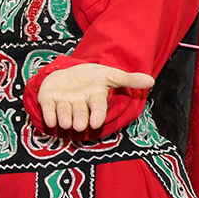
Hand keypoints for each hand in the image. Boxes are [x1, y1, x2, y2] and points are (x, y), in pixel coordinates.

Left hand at [35, 61, 153, 131]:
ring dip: (64, 118)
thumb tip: (151, 80)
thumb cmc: (92, 76)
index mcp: (95, 97)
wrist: (69, 71)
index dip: (97, 115)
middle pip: (80, 112)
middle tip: (80, 126)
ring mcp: (63, 102)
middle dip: (80, 119)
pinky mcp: (48, 99)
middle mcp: (79, 103)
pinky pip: (47, 108)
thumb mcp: (109, 74)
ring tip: (66, 123)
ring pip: (64, 112)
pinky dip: (48, 114)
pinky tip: (49, 121)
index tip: (96, 123)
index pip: (98, 107)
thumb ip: (128, 79)